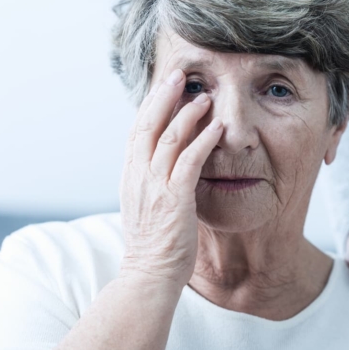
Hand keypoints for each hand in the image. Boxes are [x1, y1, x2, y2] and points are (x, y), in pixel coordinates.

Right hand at [119, 69, 222, 287]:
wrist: (149, 275)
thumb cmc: (152, 244)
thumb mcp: (142, 206)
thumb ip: (148, 182)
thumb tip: (159, 164)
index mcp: (130, 177)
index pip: (137, 131)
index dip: (150, 106)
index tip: (164, 87)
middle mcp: (138, 176)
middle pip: (148, 125)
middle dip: (163, 96)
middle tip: (179, 74)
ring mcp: (155, 186)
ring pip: (168, 138)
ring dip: (187, 114)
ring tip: (204, 96)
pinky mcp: (175, 199)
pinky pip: (189, 161)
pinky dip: (204, 141)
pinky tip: (217, 128)